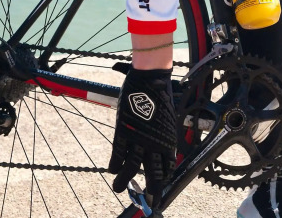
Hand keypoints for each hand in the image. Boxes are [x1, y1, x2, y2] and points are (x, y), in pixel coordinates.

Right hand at [108, 68, 177, 195]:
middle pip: (154, 172)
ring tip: (119, 189)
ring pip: (132, 167)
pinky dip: (115, 164)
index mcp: (168, 139)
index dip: (163, 178)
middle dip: (152, 190)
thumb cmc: (161, 95)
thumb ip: (163, 134)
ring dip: (125, 181)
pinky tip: (113, 170)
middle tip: (149, 202)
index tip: (159, 186)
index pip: (167, 165)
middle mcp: (155, 142)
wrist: (151, 79)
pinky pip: (118, 154)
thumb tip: (163, 147)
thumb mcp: (167, 118)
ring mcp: (139, 138)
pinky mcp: (124, 131)